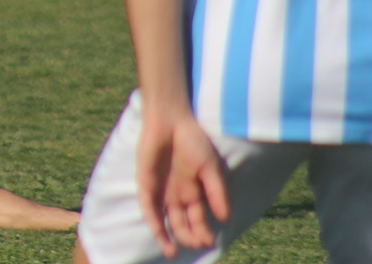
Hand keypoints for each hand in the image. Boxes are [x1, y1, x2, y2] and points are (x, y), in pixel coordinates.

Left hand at [136, 107, 229, 256]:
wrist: (170, 121)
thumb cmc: (193, 142)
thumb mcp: (211, 169)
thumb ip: (217, 192)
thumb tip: (226, 218)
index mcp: (193, 192)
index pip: (198, 219)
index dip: (204, 231)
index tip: (210, 241)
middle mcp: (176, 195)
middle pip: (182, 223)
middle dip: (190, 236)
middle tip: (198, 243)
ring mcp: (160, 190)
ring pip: (163, 220)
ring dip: (167, 237)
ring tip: (172, 253)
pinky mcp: (145, 183)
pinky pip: (148, 206)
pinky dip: (154, 221)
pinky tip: (159, 234)